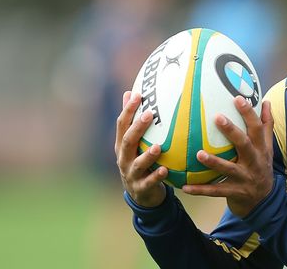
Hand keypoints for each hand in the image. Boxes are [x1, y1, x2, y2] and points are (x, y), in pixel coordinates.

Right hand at [115, 91, 167, 206]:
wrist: (141, 195)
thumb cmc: (140, 162)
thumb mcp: (135, 144)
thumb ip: (132, 121)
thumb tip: (130, 92)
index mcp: (121, 145)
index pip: (122, 124)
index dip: (128, 110)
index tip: (137, 94)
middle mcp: (123, 158)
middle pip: (127, 141)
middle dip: (137, 127)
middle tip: (150, 114)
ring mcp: (130, 174)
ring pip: (137, 164)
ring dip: (148, 155)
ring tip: (158, 147)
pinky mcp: (140, 188)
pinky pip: (149, 182)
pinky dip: (156, 176)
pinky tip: (165, 170)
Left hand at [182, 96, 274, 217]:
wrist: (265, 202)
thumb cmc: (261, 167)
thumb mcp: (267, 148)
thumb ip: (266, 126)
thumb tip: (267, 102)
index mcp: (261, 149)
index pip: (257, 128)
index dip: (249, 113)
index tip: (237, 98)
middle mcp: (255, 162)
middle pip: (244, 144)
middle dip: (232, 131)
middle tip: (217, 118)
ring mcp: (245, 178)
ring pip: (228, 169)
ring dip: (214, 162)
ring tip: (199, 154)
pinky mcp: (235, 193)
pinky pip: (216, 191)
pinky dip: (200, 190)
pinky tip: (185, 186)